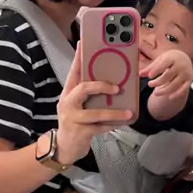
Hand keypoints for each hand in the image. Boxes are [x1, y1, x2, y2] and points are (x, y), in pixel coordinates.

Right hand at [56, 43, 133, 165]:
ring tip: (128, 112)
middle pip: (83, 89)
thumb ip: (89, 96)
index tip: (82, 44)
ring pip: (95, 113)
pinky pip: (100, 127)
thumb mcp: (78, 107)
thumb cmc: (75, 124)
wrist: (64, 148)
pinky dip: (114, 125)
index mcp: (68, 94)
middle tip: (117, 88)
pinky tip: (124, 122)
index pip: (73, 73)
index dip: (78, 59)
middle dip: (101, 86)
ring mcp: (73, 118)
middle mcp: (68, 104)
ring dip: (114, 113)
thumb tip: (113, 85)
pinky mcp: (80, 132)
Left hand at [140, 50, 192, 100]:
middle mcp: (181, 65)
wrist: (184, 59)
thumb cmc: (169, 60)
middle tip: (149, 84)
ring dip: (165, 90)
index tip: (149, 76)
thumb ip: (150, 67)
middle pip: (168, 75)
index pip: (164, 64)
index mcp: (172, 58)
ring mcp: (185, 73)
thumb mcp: (159, 60)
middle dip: (158, 82)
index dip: (157, 70)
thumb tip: (140, 74)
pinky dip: (177, 94)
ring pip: (175, 84)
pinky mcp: (189, 81)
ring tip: (155, 93)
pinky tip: (169, 97)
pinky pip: (183, 89)